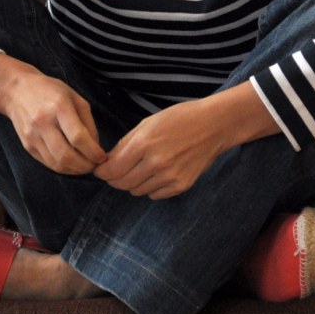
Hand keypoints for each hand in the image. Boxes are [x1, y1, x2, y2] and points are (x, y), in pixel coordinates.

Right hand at [0, 54, 106, 174]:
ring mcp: (33, 136)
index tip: (102, 157)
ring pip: (56, 163)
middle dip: (85, 166)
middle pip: (66, 155)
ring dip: (74, 170)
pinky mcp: (27, 146)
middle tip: (95, 165)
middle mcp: (44, 123)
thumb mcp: (74, 97)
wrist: (17, 91)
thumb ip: (87, 121)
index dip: (93, 152)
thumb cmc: (50, 90)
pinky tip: (71, 164)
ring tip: (85, 166)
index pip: (78, 137)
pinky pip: (47, 163)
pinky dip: (62, 168)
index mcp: (59, 107)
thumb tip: (96, 147)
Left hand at [95, 83, 281, 199]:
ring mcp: (170, 177)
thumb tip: (108, 161)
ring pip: (137, 191)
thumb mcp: (148, 123)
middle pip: (122, 184)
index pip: (112, 170)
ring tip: (141, 168)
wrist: (214, 125)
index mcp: (144, 143)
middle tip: (117, 171)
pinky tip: (157, 173)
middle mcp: (156, 163)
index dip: (102, 172)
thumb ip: (126, 143)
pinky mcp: (181, 186)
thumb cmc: (180, 118)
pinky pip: (154, 195)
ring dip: (133, 183)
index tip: (100, 170)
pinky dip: (150, 187)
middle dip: (115, 178)